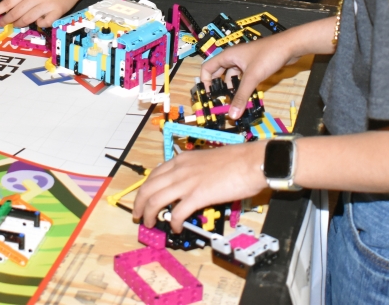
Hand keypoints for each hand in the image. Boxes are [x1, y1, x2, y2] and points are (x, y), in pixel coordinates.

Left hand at [0, 0, 87, 28]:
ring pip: (27, 20)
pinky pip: (43, 23)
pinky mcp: (57, 13)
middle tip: (1, 24)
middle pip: (16, 13)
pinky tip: (40, 20)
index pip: (8, 2)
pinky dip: (39, 24)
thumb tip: (4, 0)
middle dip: (6, 21)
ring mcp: (46, 5)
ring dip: (20, 24)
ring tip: (17, 24)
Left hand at [132, 141, 266, 230]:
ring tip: (151, 224)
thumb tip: (190, 183)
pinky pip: (178, 213)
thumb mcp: (206, 159)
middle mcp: (180, 169)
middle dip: (140, 204)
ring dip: (150, 215)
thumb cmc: (234, 160)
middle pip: (149, 188)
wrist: (250, 161)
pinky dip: (174, 223)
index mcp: (182, 160)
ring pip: (156, 200)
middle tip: (138, 216)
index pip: (154, 174)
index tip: (143, 199)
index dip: (145, 189)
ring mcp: (187, 182)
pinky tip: (176, 228)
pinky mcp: (198, 196)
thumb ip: (194, 170)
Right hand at [201, 34, 301, 118]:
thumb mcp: (252, 77)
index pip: (207, 68)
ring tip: (234, 102)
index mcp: (228, 56)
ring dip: (232, 89)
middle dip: (218, 88)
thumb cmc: (268, 55)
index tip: (208, 96)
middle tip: (220, 102)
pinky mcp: (253, 66)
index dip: (205, 82)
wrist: (289, 46)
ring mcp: (244, 62)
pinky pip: (243, 78)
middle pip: (219, 74)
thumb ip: (242, 96)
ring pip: (232, 77)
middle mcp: (233, 58)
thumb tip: (232, 114)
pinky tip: (246, 96)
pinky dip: (243, 87)